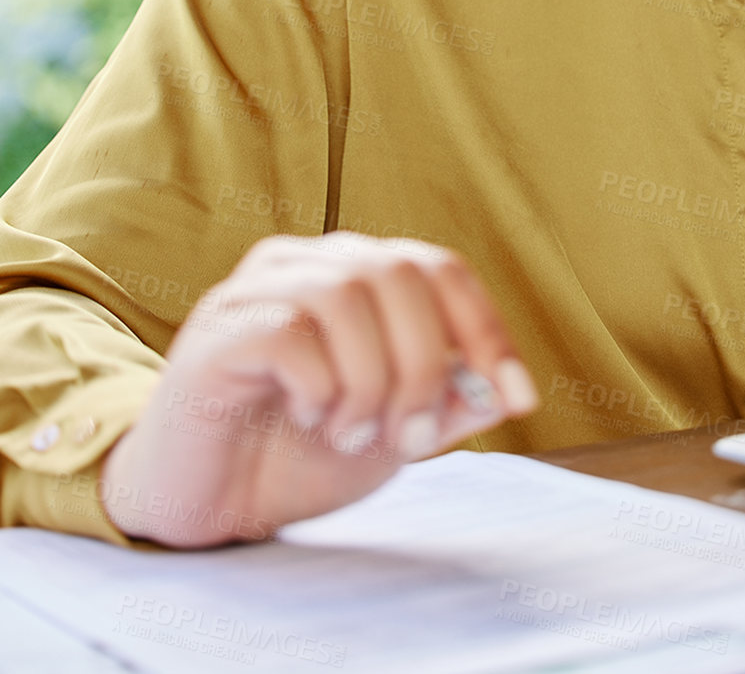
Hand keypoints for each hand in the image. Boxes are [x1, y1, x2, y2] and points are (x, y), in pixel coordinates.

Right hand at [99, 232, 536, 546]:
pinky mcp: (215, 331)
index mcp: (355, 274)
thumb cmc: (295, 455)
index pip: (439, 269)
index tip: (517, 398)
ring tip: (351, 433)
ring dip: (369, 380)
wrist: (204, 506)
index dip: (487, 329)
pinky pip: (289, 330)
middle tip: (413, 437)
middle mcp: (306, 263)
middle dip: (426, 363)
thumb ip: (445, 405)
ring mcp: (255, 289)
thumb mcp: (392, 434)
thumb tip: (499, 387)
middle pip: (400, 272)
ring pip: (346, 295)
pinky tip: (307, 417)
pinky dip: (318, 384)